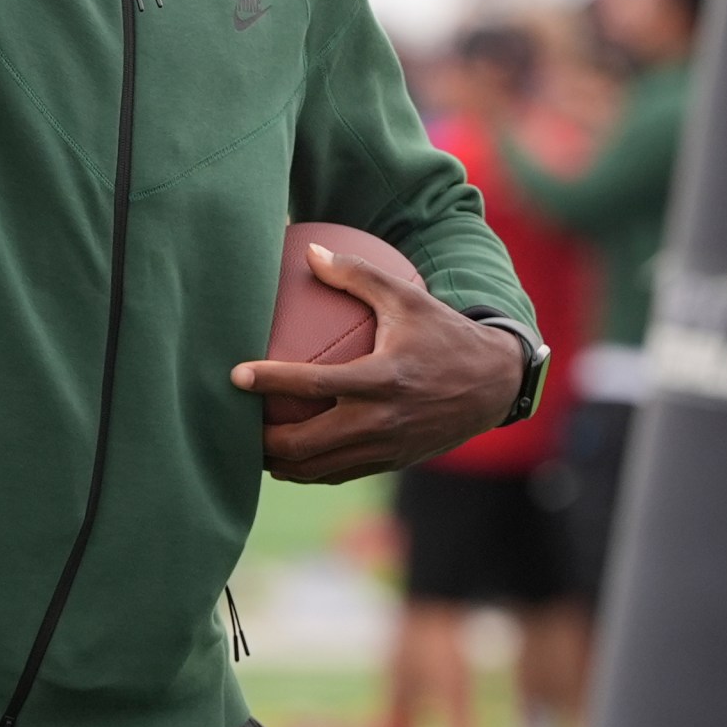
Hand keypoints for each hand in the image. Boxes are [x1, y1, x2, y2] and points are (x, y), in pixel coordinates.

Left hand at [231, 242, 524, 482]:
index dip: (269, 381)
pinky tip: (285, 456)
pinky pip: (336, 474)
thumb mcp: (406, 297)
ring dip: (278, 461)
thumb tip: (310, 253)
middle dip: (262, 440)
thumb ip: (356, 274)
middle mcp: (381, 421)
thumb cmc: (445, 334)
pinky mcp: (390, 464)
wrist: (494, 386)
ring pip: (316, 469)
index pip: (313, 385)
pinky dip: (306, 470)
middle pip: (305, 444)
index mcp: (382, 379)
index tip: (236, 375)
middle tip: (233, 422)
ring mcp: (385, 449)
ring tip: (250, 443)